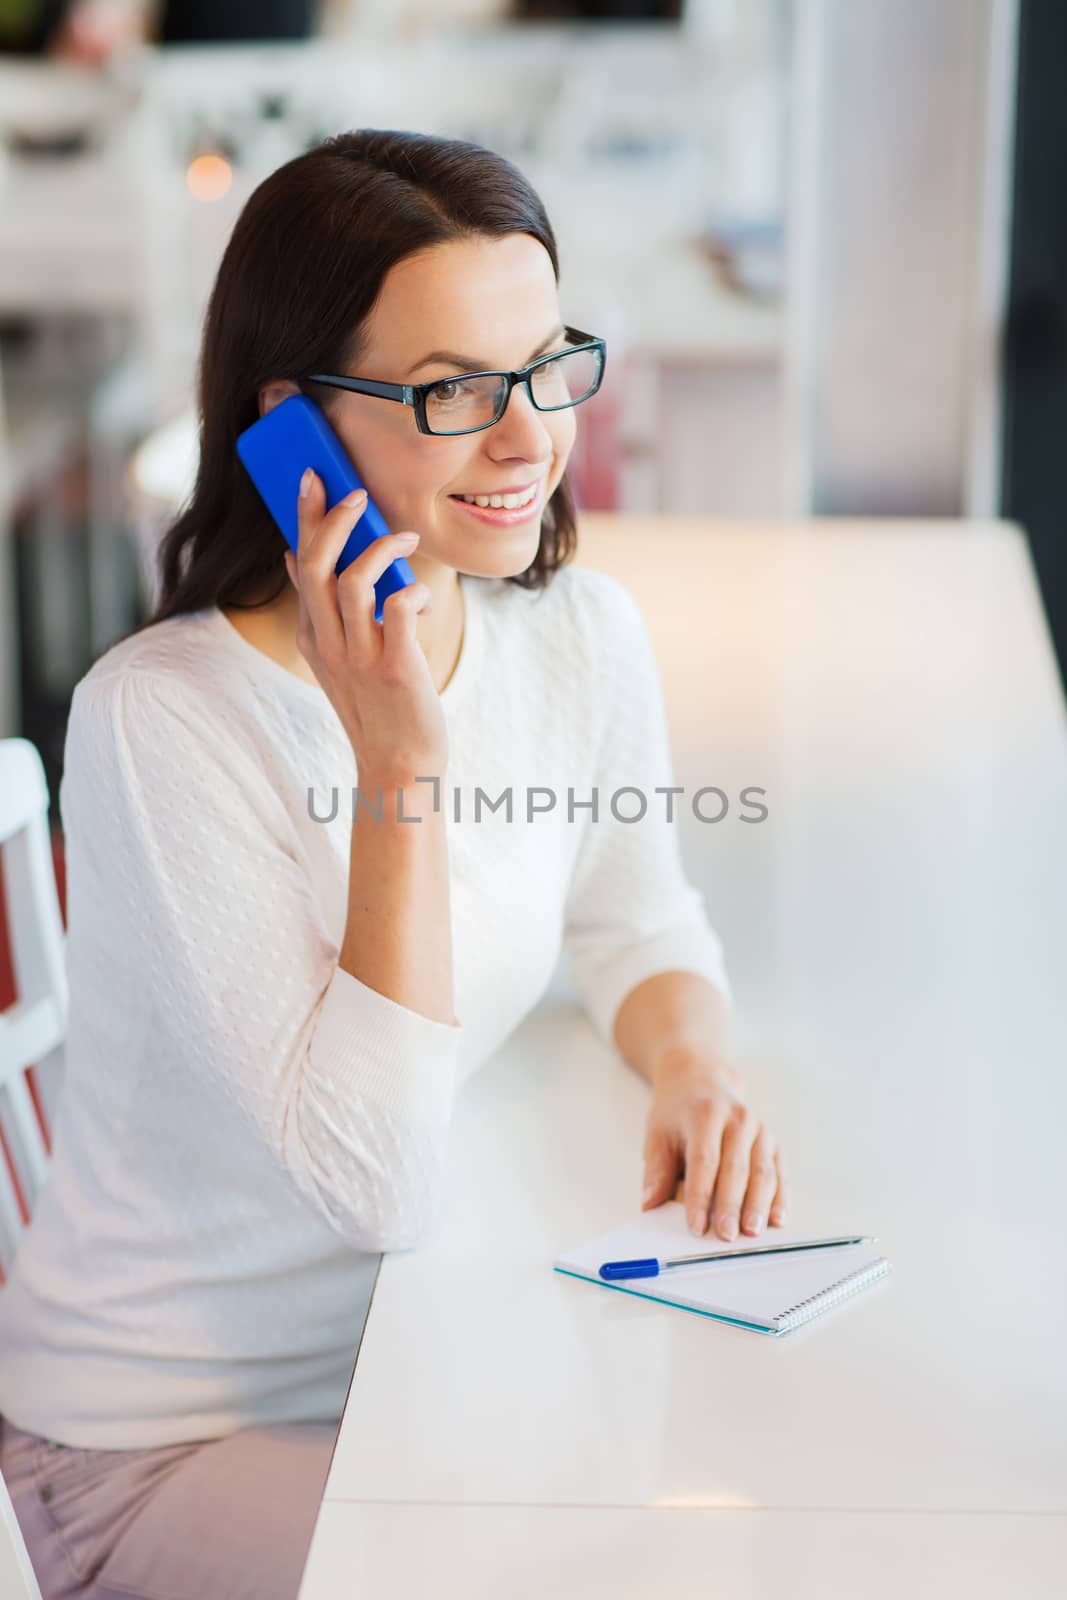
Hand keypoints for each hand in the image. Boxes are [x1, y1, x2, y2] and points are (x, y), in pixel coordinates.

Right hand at [284, 469, 447, 786]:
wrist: (400, 765)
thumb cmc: (378, 706)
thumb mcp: (337, 657)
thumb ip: (320, 611)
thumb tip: (294, 557)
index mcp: (313, 636)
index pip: (301, 565)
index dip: (305, 519)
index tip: (312, 478)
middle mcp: (328, 644)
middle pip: (316, 565)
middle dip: (333, 519)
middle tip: (357, 492)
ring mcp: (359, 657)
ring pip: (352, 581)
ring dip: (380, 549)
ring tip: (406, 539)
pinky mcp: (396, 669)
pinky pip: (398, 610)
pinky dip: (414, 592)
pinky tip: (425, 600)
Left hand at [640, 1052, 787, 1240]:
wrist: (700, 1079)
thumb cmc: (677, 1112)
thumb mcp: (658, 1134)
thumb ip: (656, 1172)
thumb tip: (650, 1205)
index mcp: (704, 1114)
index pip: (704, 1161)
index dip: (700, 1196)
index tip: (695, 1226)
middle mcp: (737, 1118)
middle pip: (736, 1168)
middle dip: (731, 1205)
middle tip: (726, 1236)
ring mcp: (758, 1129)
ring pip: (762, 1171)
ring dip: (758, 1205)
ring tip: (752, 1232)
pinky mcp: (772, 1140)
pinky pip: (779, 1172)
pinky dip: (780, 1197)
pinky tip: (777, 1218)